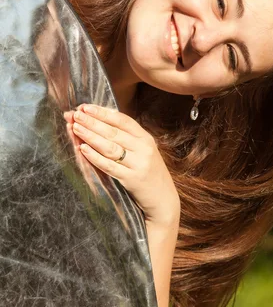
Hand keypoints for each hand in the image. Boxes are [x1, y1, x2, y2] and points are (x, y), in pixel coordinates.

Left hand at [64, 104, 180, 226]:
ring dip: (91, 136)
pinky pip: (109, 166)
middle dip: (92, 122)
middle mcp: (144, 148)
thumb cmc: (149, 174)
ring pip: (110, 147)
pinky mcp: (132, 179)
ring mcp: (138, 164)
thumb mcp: (144, 152)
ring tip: (75, 128)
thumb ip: (127, 139)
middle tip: (75, 114)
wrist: (163, 200)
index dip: (103, 113)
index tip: (85, 106)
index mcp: (146, 138)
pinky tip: (83, 149)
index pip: (122, 120)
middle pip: (113, 132)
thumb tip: (100, 122)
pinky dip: (95, 157)